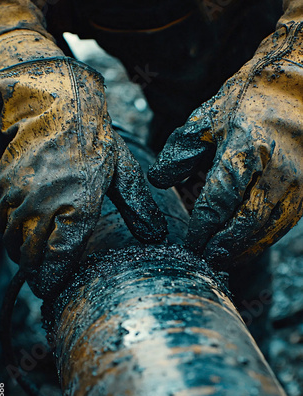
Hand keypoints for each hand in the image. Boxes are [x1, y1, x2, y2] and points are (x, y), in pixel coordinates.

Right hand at [0, 32, 166, 296]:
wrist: (53, 103)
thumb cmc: (91, 138)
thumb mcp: (122, 172)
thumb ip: (138, 208)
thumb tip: (155, 235)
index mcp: (77, 207)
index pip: (58, 260)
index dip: (52, 280)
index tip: (52, 289)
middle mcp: (44, 207)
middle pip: (31, 258)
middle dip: (37, 272)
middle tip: (45, 278)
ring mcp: (20, 198)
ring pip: (14, 242)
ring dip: (23, 254)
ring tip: (36, 258)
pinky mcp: (3, 188)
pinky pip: (3, 222)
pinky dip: (12, 233)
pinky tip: (25, 231)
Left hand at [149, 17, 302, 268]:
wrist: (300, 85)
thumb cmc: (249, 99)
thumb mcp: (208, 118)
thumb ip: (180, 152)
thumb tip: (158, 180)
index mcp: (243, 151)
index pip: (217, 203)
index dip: (201, 229)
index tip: (189, 244)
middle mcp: (273, 171)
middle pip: (245, 224)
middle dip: (222, 247)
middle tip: (205, 261)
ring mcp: (295, 183)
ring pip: (267, 229)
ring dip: (243, 249)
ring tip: (223, 260)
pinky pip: (283, 224)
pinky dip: (262, 239)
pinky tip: (247, 246)